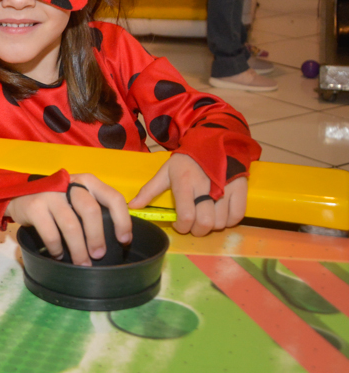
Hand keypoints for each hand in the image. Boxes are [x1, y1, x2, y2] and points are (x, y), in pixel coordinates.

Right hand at [6, 173, 131, 265]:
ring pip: (71, 225)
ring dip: (78, 249)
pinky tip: (58, 255)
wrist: (20, 194)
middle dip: (97, 237)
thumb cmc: (58, 200)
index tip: (124, 240)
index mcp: (88, 182)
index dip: (122, 220)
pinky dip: (57, 248)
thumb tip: (117, 238)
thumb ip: (95, 208)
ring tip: (82, 263)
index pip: (112, 197)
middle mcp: (70, 184)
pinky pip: (51, 233)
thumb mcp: (78, 197)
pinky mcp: (34, 206)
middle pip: (90, 211)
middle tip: (99, 255)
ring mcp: (50, 194)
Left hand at [130, 153, 244, 235]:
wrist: (213, 142)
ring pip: (221, 222)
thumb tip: (132, 207)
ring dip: (212, 226)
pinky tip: (221, 215)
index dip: (182, 227)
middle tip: (193, 226)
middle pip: (205, 223)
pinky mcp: (240, 189)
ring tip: (205, 218)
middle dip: (197, 230)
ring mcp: (225, 189)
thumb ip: (149, 191)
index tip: (179, 225)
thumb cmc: (186, 160)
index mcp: (185, 183)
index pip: (186, 216)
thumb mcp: (165, 172)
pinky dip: (229, 221)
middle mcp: (206, 188)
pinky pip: (237, 216)